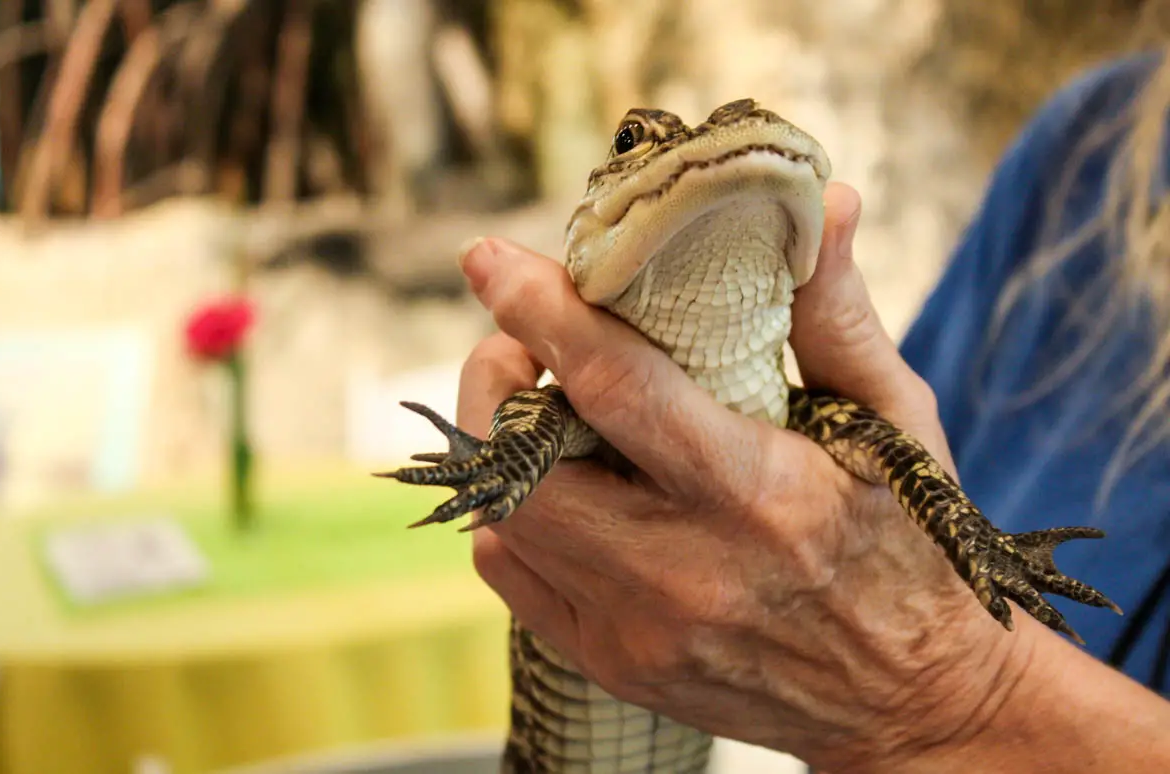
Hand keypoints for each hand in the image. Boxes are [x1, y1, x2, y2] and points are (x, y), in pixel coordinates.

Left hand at [455, 183, 1031, 771]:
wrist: (912, 701)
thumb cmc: (910, 548)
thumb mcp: (897, 425)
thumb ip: (839, 315)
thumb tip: (828, 202)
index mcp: (761, 496)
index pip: (617, 388)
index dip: (539, 312)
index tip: (487, 258)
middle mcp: (684, 572)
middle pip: (521, 464)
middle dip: (494, 379)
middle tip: (520, 341)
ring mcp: (638, 630)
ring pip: (505, 519)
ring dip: (500, 444)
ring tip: (543, 403)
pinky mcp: (613, 665)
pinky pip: (514, 575)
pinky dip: (514, 514)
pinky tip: (563, 484)